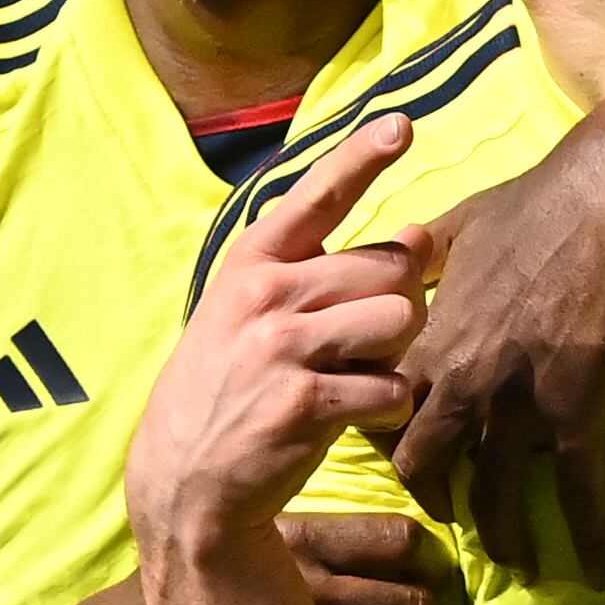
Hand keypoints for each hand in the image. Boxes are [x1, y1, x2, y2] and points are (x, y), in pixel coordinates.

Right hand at [127, 115, 435, 560]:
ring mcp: (282, 347)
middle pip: (388, 268)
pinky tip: (356, 416)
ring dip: (399, 354)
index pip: (317, 196)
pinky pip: (391, 386)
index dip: (363, 155)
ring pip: (399, 320)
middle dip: (398, 306)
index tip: (402, 123)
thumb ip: (331, 271)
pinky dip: (390, 405)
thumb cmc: (232, 389)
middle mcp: (265, 294)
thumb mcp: (256, 315)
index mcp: (252, 262)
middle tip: (365, 344)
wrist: (185, 481)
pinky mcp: (304, 402)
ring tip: (361, 376)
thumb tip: (419, 233)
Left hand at [389, 129, 604, 581]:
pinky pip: (580, 497)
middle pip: (423, 468)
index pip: (381, 409)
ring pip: (494, 499)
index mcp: (430, 338)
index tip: (404, 457)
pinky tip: (599, 571)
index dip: (386, 440)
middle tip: (451, 522)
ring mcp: (519, 405)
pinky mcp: (580, 414)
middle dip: (434, 504)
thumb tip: (398, 256)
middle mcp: (462, 382)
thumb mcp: (459, 223)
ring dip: (505, 542)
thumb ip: (422, 256)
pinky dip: (589, 541)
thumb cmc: (538, 199)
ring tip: (519, 568)